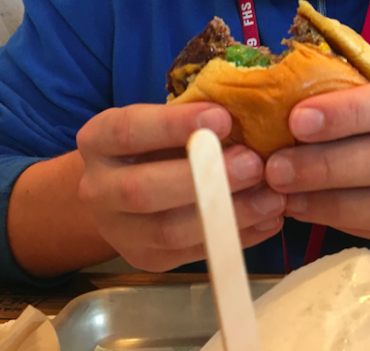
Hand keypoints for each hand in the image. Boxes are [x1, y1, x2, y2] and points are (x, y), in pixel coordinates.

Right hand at [76, 103, 285, 271]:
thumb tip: (249, 109)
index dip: (174, 125)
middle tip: (253, 164)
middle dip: (204, 178)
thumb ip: (192, 118)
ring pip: (170, 231)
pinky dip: (237, 237)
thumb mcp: (160, 120)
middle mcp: (98, 188)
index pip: (129, 131)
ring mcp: (119, 231)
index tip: (223, 117)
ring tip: (271, 197)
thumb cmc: (153, 143)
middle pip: (144, 190)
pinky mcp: (146, 259)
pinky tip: (269, 220)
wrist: (120, 190)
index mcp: (98, 140)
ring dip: (227, 214)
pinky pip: (193, 254)